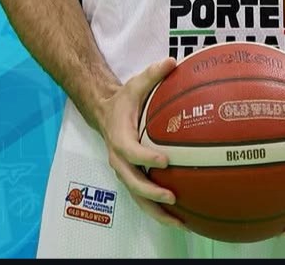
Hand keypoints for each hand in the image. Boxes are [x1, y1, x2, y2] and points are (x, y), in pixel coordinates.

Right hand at [95, 57, 185, 229]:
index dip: (145, 158)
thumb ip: (153, 73)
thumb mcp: (136, 84)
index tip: (165, 161)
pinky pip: (143, 198)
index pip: (130, 151)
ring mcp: (124, 171)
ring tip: (180, 222)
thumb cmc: (124, 99)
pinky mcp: (131, 177)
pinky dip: (158, 210)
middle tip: (172, 197)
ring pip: (137, 197)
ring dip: (156, 212)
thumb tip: (172, 61)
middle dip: (150, 193)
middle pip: (132, 182)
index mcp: (120, 137)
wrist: (104, 113)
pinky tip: (181, 219)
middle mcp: (119, 159)